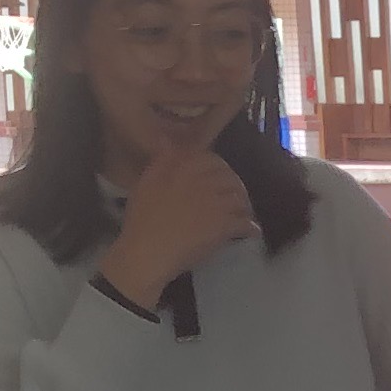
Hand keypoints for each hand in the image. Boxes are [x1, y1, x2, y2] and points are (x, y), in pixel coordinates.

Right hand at [97, 136, 256, 298]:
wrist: (145, 252)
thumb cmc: (141, 221)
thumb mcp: (145, 184)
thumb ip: (161, 161)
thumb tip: (166, 138)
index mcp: (182, 169)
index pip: (211, 160)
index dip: (220, 168)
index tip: (221, 178)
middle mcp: (201, 181)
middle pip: (230, 178)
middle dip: (236, 187)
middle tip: (236, 198)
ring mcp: (215, 203)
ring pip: (239, 199)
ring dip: (245, 207)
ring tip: (244, 214)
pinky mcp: (223, 225)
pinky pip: (244, 223)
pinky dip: (249, 227)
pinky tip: (250, 231)